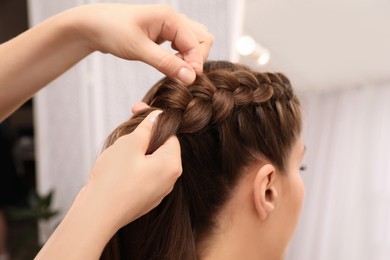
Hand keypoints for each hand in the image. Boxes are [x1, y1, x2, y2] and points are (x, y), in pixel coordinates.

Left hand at [73, 3, 213, 83]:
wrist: (92, 26)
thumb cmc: (112, 31)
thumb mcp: (139, 50)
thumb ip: (166, 63)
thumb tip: (190, 77)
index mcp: (170, 17)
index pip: (197, 43)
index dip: (195, 64)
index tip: (187, 81)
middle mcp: (173, 18)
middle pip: (202, 39)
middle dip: (196, 58)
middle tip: (180, 73)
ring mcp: (169, 25)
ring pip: (194, 41)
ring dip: (190, 57)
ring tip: (174, 68)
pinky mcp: (163, 33)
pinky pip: (182, 44)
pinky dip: (181, 56)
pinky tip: (169, 63)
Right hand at [86, 110, 181, 228]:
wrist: (97, 214)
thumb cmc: (114, 178)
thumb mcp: (130, 144)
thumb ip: (147, 128)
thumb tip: (158, 116)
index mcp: (171, 165)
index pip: (170, 135)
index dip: (153, 120)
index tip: (137, 109)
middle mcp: (169, 180)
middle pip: (161, 148)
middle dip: (144, 136)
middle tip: (127, 127)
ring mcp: (157, 192)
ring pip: (150, 162)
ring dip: (137, 151)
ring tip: (118, 148)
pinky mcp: (144, 199)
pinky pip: (143, 176)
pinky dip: (133, 167)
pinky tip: (117, 165)